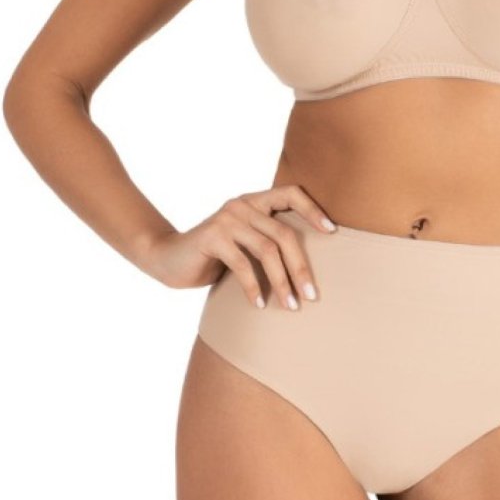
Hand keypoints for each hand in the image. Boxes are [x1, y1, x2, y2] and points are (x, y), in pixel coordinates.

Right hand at [143, 184, 337, 307]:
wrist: (166, 258)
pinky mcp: (211, 237)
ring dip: (282, 282)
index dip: (313, 210)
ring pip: (267, 249)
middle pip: (284, 233)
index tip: (332, 232)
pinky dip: (253, 288)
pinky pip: (242, 264)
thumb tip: (310, 267)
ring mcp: (226, 219)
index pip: (291, 193)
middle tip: (312, 295)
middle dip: (301, 266)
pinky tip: (260, 306)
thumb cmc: (214, 256)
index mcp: (254, 201)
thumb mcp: (244, 245)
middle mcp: (242, 204)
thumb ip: (268, 243)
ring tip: (291, 306)